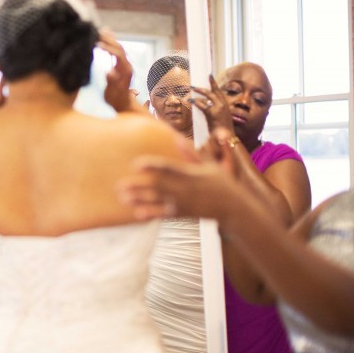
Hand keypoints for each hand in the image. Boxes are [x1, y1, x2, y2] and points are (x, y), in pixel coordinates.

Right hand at [98, 31, 135, 111]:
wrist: (123, 105)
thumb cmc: (116, 100)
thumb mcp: (112, 93)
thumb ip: (112, 82)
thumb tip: (109, 71)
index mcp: (125, 71)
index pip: (118, 54)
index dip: (108, 48)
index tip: (97, 44)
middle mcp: (127, 65)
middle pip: (119, 47)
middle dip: (108, 39)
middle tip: (95, 32)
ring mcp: (124, 64)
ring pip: (118, 47)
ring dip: (109, 38)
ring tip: (99, 30)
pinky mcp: (121, 64)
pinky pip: (116, 49)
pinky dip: (110, 41)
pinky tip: (105, 34)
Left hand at [117, 131, 238, 219]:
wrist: (234, 208)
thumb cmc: (222, 183)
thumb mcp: (210, 164)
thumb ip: (191, 152)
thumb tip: (176, 137)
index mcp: (190, 173)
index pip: (168, 168)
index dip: (152, 166)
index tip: (136, 164)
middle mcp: (185, 188)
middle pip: (157, 186)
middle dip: (138, 186)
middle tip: (119, 185)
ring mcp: (184, 202)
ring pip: (158, 201)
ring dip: (140, 200)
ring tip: (123, 198)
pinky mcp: (184, 213)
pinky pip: (165, 215)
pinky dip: (152, 214)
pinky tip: (137, 215)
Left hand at [190, 74, 234, 133]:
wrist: (227, 137)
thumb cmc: (223, 129)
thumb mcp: (221, 117)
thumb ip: (215, 109)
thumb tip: (206, 104)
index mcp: (225, 105)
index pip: (219, 92)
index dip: (214, 84)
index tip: (209, 76)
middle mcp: (223, 105)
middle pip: (214, 91)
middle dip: (205, 86)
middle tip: (195, 84)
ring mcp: (219, 108)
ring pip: (208, 95)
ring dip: (199, 92)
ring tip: (191, 90)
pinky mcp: (213, 113)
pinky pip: (203, 105)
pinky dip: (197, 102)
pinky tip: (191, 101)